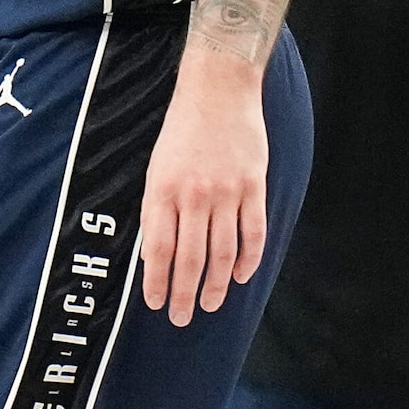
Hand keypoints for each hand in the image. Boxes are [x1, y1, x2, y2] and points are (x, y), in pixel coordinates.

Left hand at [138, 57, 269, 325]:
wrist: (217, 91)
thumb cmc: (181, 130)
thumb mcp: (157, 166)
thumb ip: (158, 207)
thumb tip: (156, 252)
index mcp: (162, 190)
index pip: (158, 248)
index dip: (157, 280)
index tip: (156, 304)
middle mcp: (193, 195)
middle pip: (190, 258)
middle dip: (185, 293)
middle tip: (183, 318)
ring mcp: (226, 192)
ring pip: (222, 252)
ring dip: (216, 284)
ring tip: (210, 304)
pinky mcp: (253, 186)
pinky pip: (253, 233)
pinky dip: (247, 259)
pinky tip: (239, 276)